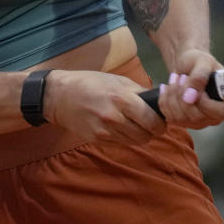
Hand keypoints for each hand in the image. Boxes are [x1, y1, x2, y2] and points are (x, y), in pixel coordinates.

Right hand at [43, 70, 166, 144]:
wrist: (60, 96)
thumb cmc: (91, 83)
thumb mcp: (117, 80)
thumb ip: (139, 92)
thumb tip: (159, 101)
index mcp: (122, 98)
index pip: (151, 120)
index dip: (161, 124)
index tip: (162, 121)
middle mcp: (114, 117)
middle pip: (145, 136)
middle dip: (152, 132)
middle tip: (151, 124)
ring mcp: (105, 131)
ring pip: (134, 142)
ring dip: (139, 136)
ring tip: (136, 125)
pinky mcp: (97, 140)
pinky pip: (121, 143)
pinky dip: (126, 138)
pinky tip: (122, 127)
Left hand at [157, 49, 223, 128]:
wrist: (187, 66)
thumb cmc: (199, 61)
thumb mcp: (202, 61)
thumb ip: (199, 76)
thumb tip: (190, 97)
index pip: (223, 112)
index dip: (207, 103)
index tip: (197, 89)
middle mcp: (218, 115)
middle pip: (198, 117)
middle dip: (183, 95)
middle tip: (180, 77)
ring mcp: (202, 121)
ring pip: (182, 118)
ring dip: (172, 96)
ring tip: (174, 78)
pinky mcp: (186, 123)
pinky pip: (172, 118)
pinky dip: (165, 101)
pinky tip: (167, 88)